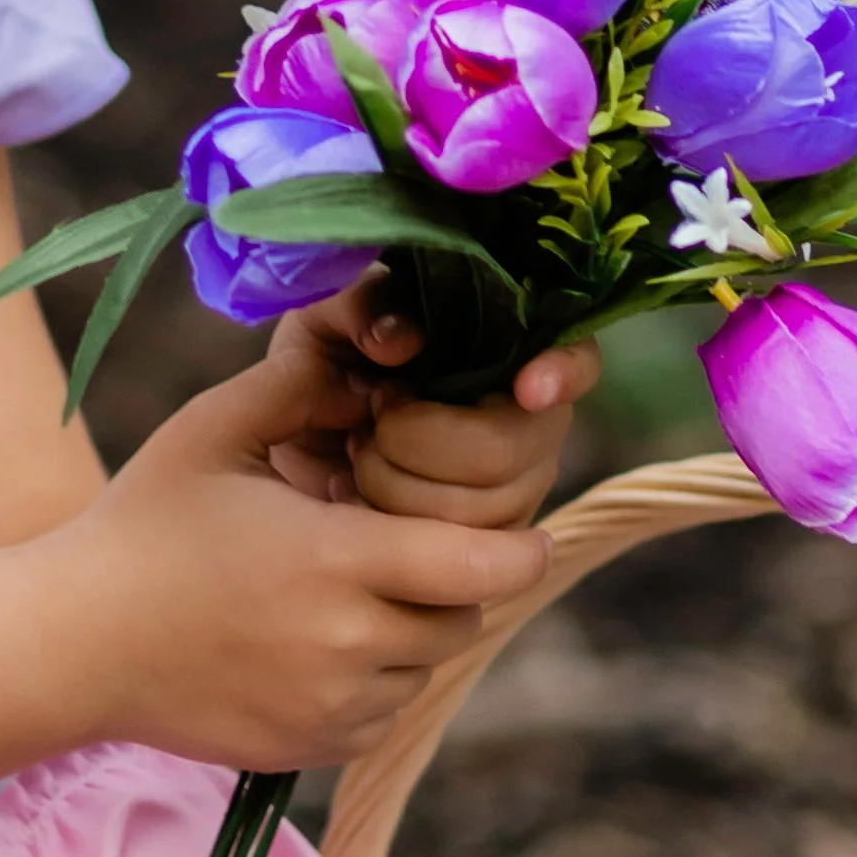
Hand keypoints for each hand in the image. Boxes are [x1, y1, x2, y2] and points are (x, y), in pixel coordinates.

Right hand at [56, 329, 554, 776]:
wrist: (74, 642)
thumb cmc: (143, 525)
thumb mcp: (212, 430)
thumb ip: (301, 387)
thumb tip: (377, 372)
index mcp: (339, 558)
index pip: (485, 566)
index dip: (519, 550)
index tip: (525, 537)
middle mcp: (349, 643)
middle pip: (462, 616)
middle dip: (447, 581)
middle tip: (393, 548)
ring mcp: (333, 705)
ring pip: (423, 666)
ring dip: (406, 632)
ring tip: (334, 595)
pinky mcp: (314, 748)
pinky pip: (382, 711)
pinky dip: (368, 681)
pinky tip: (306, 645)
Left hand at [289, 285, 596, 534]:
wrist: (282, 446)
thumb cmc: (322, 367)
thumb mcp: (327, 318)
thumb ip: (362, 306)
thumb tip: (402, 338)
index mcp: (503, 346)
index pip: (574, 357)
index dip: (562, 374)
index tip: (528, 391)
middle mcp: (526, 418)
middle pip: (508, 447)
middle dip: (418, 438)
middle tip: (373, 413)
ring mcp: (515, 485)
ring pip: (478, 508)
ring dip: (391, 480)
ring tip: (357, 451)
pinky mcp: (485, 542)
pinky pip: (452, 549)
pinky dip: (387, 519)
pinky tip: (356, 492)